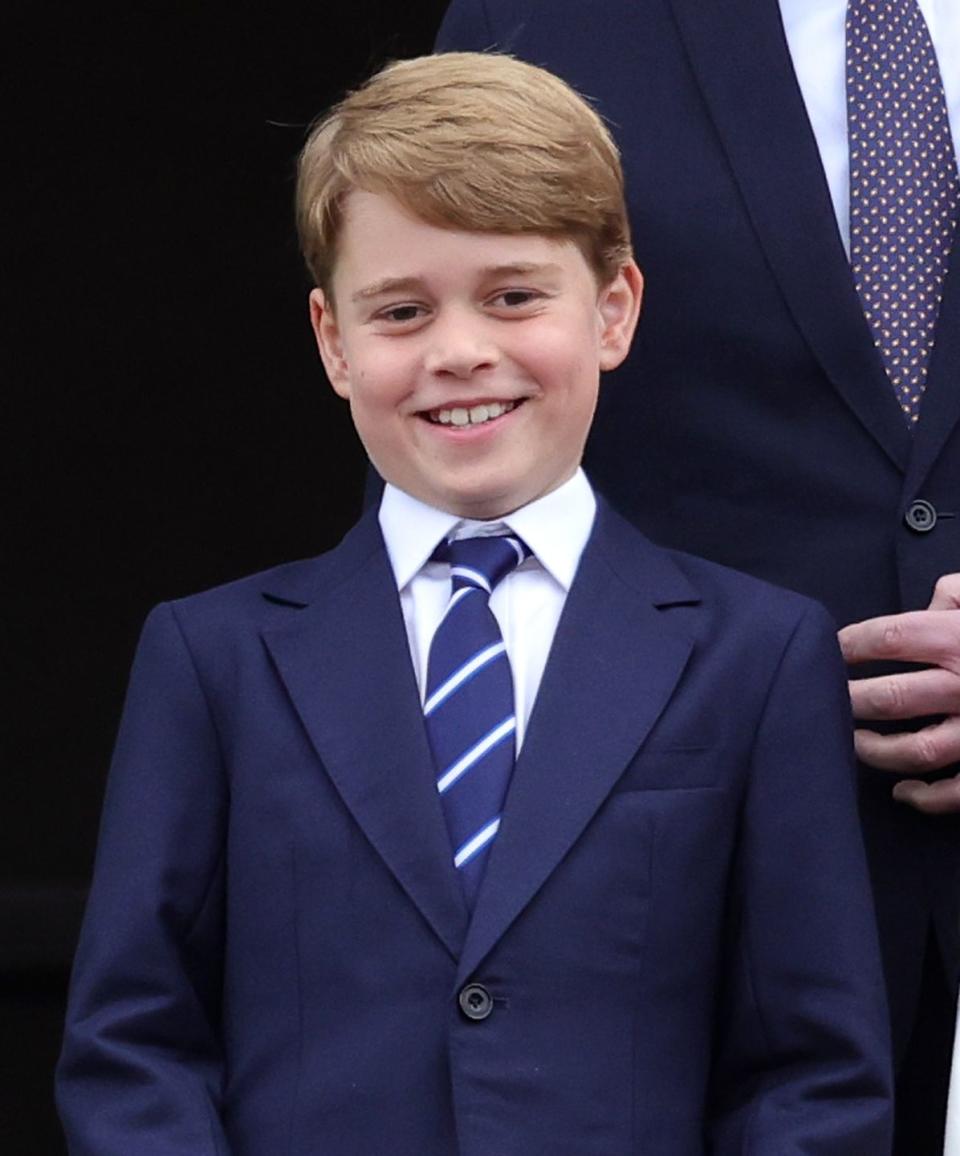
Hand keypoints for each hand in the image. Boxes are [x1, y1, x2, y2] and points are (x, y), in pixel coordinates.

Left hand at [837, 574, 959, 813]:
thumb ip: (959, 594)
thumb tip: (930, 603)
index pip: (889, 638)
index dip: (850, 643)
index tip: (831, 650)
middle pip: (890, 697)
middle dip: (850, 700)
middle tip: (828, 700)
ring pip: (916, 750)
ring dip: (875, 750)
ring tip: (853, 741)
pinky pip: (958, 791)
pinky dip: (925, 797)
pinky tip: (901, 790)